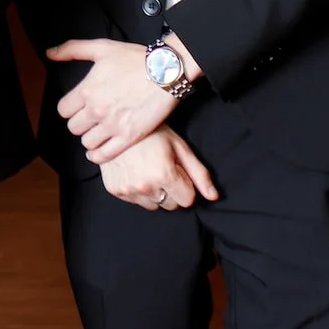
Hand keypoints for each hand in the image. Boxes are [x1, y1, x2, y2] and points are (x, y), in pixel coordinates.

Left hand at [48, 36, 190, 156]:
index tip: (78, 107)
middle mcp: (96, 110)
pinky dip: (99, 155)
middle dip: (80, 123)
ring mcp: (112, 125)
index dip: (70, 109)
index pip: (63, 110)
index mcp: (86, 90)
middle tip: (90, 119)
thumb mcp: (101, 48)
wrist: (167, 71)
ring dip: (90, 138)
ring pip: (87, 142)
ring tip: (98, 132)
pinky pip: (104, 155)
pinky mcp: (129, 137)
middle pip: (74, 127)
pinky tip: (100, 150)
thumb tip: (50, 53)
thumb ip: (72, 50)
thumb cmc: (135, 58)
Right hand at [96, 125, 219, 210]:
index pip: (187, 201)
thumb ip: (200, 174)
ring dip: (154, 193)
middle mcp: (145, 186)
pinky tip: (135, 172)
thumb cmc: (152, 131)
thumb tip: (214, 196)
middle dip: (171, 191)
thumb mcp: (180, 147)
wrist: (117, 123)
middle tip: (163, 169)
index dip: (186, 186)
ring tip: (148, 170)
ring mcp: (127, 189)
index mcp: (164, 175)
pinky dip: (137, 191)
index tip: (178, 173)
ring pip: (153, 205)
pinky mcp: (114, 189)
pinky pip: (135, 201)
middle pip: (170, 205)